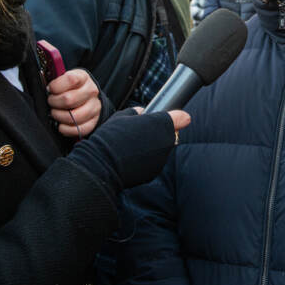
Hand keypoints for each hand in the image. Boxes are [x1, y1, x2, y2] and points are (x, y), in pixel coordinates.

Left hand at [47, 69, 100, 137]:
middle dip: (54, 103)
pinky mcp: (94, 122)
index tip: (50, 89)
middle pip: (69, 100)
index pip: (71, 80)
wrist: (86, 97)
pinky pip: (78, 129)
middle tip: (51, 102)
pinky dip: (65, 129)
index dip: (56, 86)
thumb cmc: (70, 88)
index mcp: (83, 77)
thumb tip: (46, 90)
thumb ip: (55, 81)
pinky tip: (61, 124)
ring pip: (73, 117)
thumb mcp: (64, 79)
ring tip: (55, 113)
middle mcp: (91, 91)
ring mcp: (94, 107)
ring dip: (59, 116)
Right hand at [67, 107, 192, 189]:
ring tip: (132, 147)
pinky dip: (146, 160)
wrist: (102, 164)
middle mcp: (166, 142)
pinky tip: (131, 158)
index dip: (178, 118)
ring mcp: (161, 159)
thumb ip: (137, 112)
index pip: (182, 118)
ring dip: (153, 148)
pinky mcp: (154, 172)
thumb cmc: (111, 137)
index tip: (178, 117)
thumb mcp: (122, 116)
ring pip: (161, 150)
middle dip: (160, 134)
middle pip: (170, 135)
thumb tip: (141, 112)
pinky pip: (153, 162)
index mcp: (160, 124)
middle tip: (141, 134)